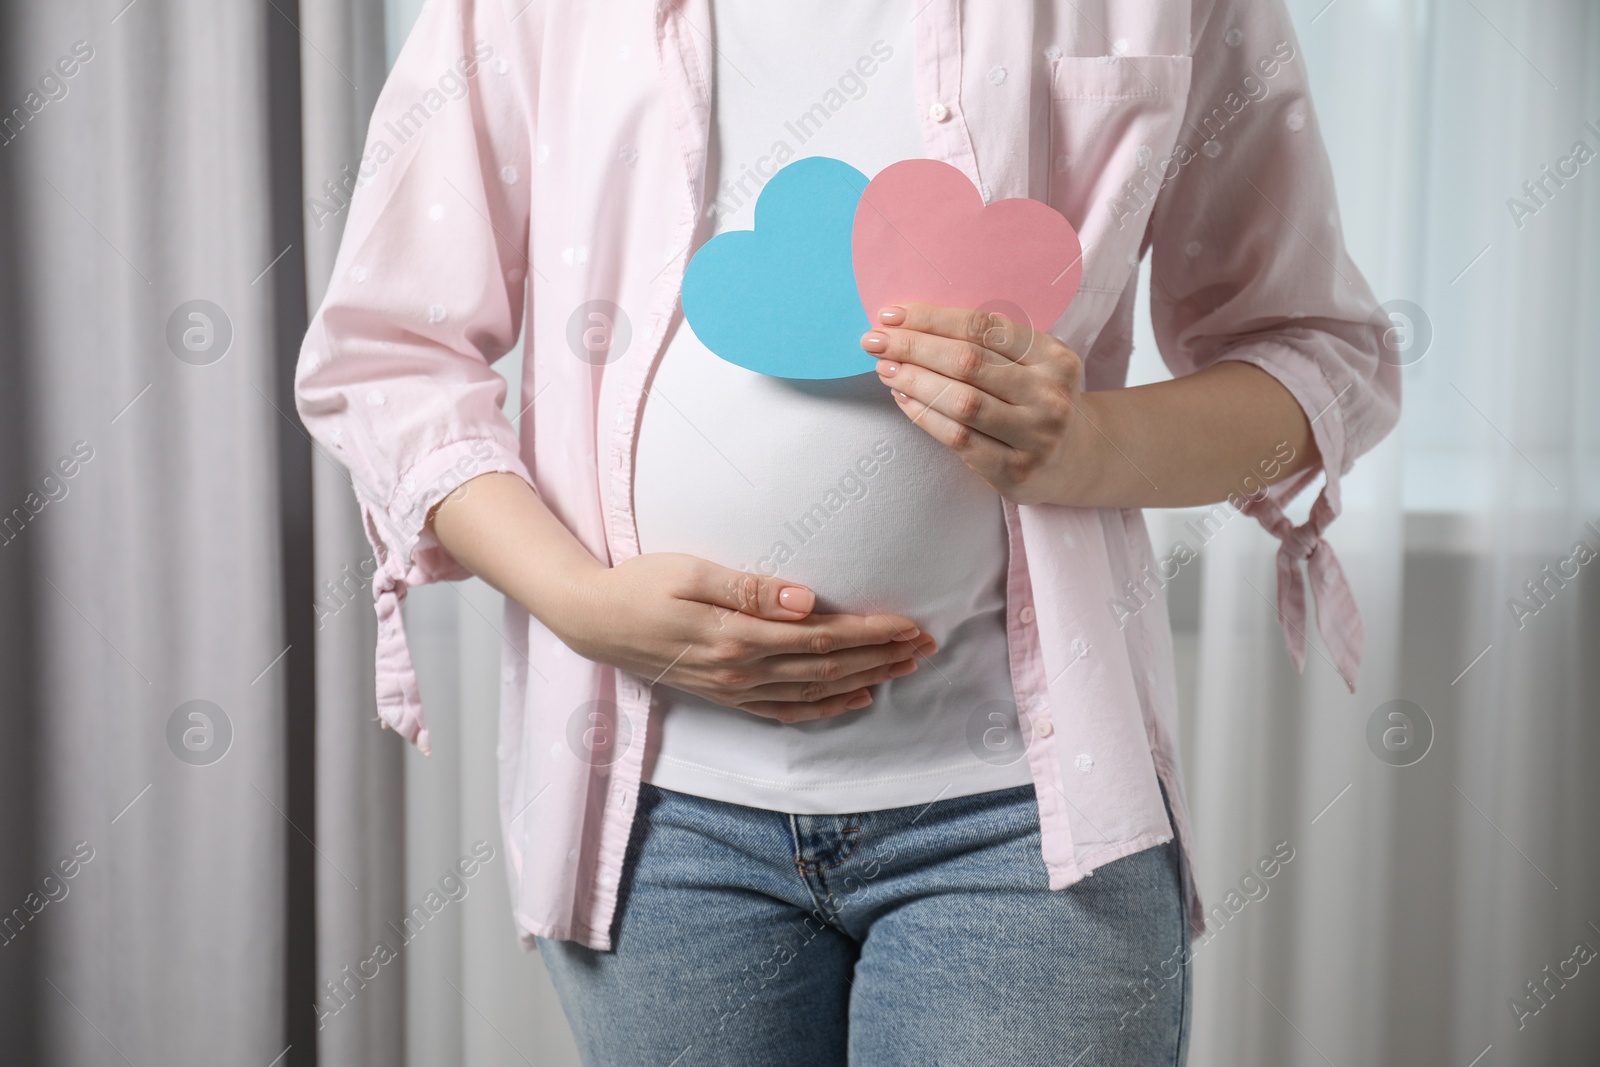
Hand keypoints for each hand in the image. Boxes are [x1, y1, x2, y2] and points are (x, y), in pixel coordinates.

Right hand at [554, 552, 938, 723]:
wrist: (595, 622)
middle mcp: (742, 671)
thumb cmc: (642, 584)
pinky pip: (787, 711)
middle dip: (882, 656)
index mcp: (737, 637)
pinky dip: (827, 707)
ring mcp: (735, 689)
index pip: (821, 637)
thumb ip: (748, 588)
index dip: (871, 633)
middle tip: (927, 644)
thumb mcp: (690, 573)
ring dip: (866, 679)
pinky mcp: (728, 696)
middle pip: (828, 667)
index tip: (910, 624)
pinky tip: (857, 698)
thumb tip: (805, 598)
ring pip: (816, 691)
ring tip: (906, 668)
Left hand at [861, 302, 1098, 505]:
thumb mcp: (1033, 364)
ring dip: (914, 381)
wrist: (1074, 461)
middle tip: (875, 341)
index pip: (984, 328)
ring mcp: (1036, 437)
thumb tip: (912, 324)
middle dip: (914, 347)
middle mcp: (1050, 395)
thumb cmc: (1036, 401)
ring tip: (885, 368)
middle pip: (968, 362)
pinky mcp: (1016, 471)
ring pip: (962, 402)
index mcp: (1054, 357)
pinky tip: (903, 399)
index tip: (892, 315)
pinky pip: (959, 439)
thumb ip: (989, 344)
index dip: (933, 319)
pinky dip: (924, 416)